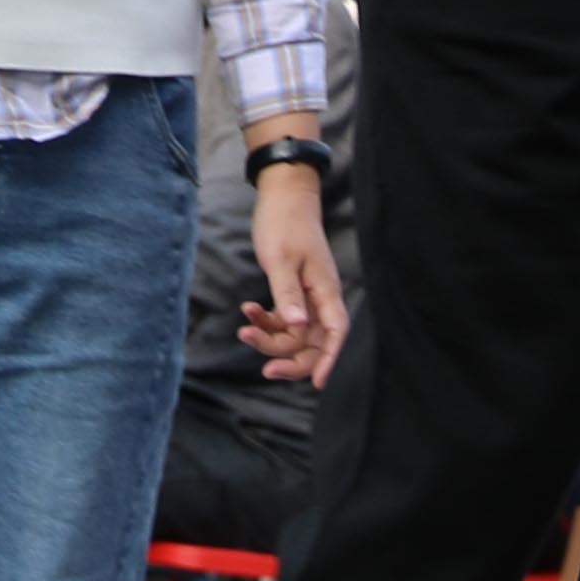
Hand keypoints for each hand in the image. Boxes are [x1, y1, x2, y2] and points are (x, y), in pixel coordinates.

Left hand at [239, 160, 346, 392]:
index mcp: (325, 291)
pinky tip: (247, 311)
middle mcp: (320, 299)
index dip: (330, 360)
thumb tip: (297, 325)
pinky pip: (282, 318)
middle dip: (290, 358)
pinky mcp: (292, 292)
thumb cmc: (284, 224)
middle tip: (265, 369)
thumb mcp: (281, 260)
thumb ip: (288, 294)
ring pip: (294, 333)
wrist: (282, 197)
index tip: (317, 383)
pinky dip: (265, 320)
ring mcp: (307, 297)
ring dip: (271, 338)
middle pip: (313, 342)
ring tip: (244, 330)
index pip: (336, 333)